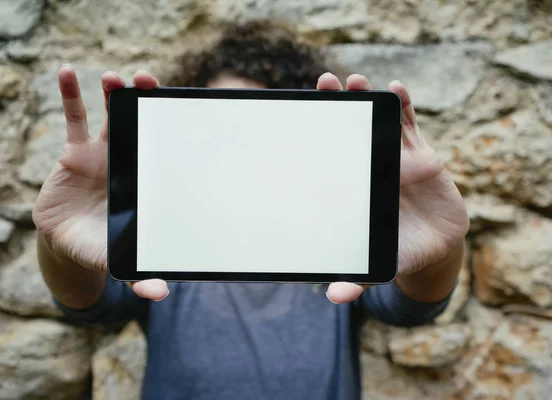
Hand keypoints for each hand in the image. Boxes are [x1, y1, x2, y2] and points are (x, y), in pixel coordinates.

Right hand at [33, 65, 167, 299]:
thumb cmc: (103, 246)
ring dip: (113, 92)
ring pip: (110, 115)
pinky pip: (74, 118)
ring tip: (112, 77)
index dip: (168, 127)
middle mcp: (129, 161)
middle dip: (144, 99)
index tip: (178, 106)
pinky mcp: (75, 152)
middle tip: (147, 79)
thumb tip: (160, 293)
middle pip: (140, 123)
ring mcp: (103, 153)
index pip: (161, 147)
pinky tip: (67, 71)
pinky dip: (71, 94)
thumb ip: (138, 273)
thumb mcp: (118, 259)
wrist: (70, 241)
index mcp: (145, 180)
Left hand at [321, 73, 469, 303]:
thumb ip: (357, 277)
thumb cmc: (397, 251)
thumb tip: (333, 297)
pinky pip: (411, 125)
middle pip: (351, 129)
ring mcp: (395, 158)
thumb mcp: (377, 264)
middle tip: (324, 83)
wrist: (434, 246)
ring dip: (369, 98)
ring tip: (358, 80)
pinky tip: (394, 89)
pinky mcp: (421, 156)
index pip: (331, 157)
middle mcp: (369, 168)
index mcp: (354, 188)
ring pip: (379, 121)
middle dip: (339, 105)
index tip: (300, 115)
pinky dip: (403, 106)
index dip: (317, 136)